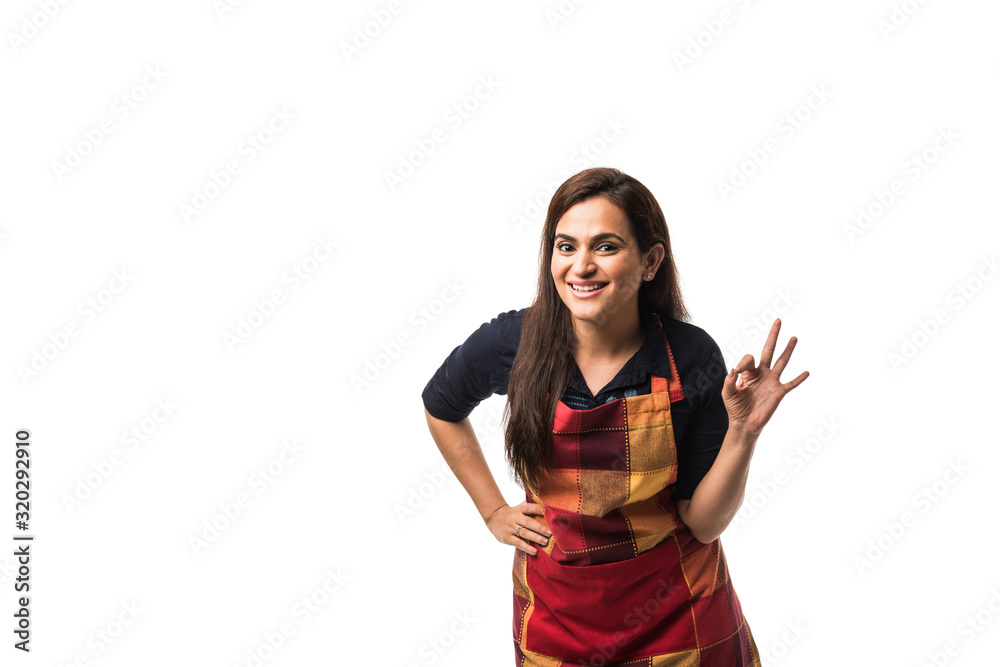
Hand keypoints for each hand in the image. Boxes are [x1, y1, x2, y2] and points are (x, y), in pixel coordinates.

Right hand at [486, 502, 550, 555]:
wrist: (494, 518)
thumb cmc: (513, 513)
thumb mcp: (520, 507)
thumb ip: (531, 505)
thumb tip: (548, 502)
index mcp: (520, 509)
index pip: (530, 508)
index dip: (539, 510)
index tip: (550, 514)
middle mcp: (515, 518)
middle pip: (528, 522)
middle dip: (540, 528)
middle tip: (551, 533)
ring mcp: (510, 528)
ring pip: (524, 533)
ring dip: (535, 538)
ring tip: (545, 542)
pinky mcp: (507, 538)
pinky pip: (518, 543)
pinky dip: (526, 547)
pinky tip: (535, 551)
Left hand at [723, 318, 808, 436]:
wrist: (744, 423)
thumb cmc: (735, 407)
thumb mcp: (727, 393)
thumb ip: (729, 381)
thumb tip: (734, 370)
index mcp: (748, 372)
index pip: (749, 358)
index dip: (744, 363)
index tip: (738, 372)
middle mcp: (762, 373)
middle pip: (769, 350)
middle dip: (773, 336)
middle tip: (778, 321)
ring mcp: (771, 381)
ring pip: (782, 362)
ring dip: (788, 350)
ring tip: (794, 337)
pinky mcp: (779, 392)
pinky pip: (791, 384)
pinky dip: (799, 379)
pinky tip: (806, 372)